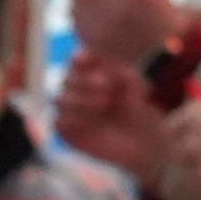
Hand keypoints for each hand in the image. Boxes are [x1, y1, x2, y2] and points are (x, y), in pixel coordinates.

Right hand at [52, 52, 162, 173]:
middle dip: (85, 80)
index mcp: (88, 73)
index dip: (82, 58)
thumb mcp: (137, 91)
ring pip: (60, 99)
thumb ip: (127, 77)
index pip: (77, 60)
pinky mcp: (67, 131)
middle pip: (68, 79)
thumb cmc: (137, 109)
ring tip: (103, 103)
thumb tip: (115, 70)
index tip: (94, 60)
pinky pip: (60, 122)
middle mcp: (75, 90)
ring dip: (80, 100)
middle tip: (106, 84)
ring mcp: (69, 111)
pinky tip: (90, 122)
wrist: (140, 141)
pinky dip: (73, 120)